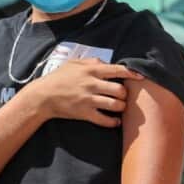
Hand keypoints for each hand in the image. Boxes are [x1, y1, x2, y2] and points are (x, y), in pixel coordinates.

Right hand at [26, 58, 142, 126]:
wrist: (42, 96)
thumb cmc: (58, 78)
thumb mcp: (74, 64)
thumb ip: (92, 61)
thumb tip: (107, 64)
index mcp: (91, 70)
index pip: (117, 70)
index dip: (132, 73)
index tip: (141, 77)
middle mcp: (92, 84)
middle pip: (119, 90)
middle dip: (125, 94)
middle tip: (123, 96)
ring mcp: (88, 100)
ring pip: (115, 105)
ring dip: (121, 107)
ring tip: (120, 107)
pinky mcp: (84, 113)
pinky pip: (104, 120)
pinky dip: (113, 122)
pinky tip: (115, 121)